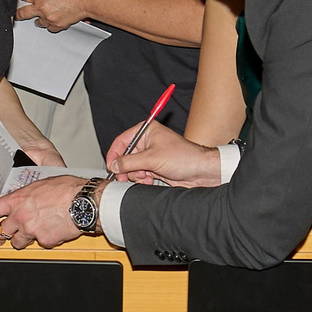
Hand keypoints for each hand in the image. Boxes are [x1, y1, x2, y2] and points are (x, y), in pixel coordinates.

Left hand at [0, 176, 88, 248]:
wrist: (83, 202)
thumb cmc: (67, 189)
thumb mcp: (41, 184)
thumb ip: (29, 194)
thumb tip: (27, 198)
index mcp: (17, 200)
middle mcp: (20, 217)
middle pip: (1, 231)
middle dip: (0, 235)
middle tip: (0, 236)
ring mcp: (31, 231)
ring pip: (18, 242)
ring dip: (21, 240)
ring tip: (29, 235)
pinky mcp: (45, 241)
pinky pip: (41, 244)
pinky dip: (45, 239)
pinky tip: (53, 230)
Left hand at [16, 0, 98, 30]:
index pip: (25, 0)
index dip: (26, 1)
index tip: (25, 4)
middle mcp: (42, 8)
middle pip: (24, 14)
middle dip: (21, 15)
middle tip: (19, 15)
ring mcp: (49, 18)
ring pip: (39, 22)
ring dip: (42, 18)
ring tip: (50, 13)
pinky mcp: (57, 25)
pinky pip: (50, 28)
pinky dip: (52, 24)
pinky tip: (56, 18)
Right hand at [106, 120, 220, 186]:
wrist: (200, 172)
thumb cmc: (184, 157)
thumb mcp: (152, 159)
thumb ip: (129, 162)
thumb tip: (114, 165)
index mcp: (146, 131)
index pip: (122, 141)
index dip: (114, 154)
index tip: (110, 166)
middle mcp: (147, 142)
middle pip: (125, 156)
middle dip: (127, 168)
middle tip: (126, 176)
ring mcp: (151, 155)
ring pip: (132, 167)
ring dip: (136, 175)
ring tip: (146, 177)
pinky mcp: (154, 167)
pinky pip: (140, 174)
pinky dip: (142, 179)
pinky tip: (150, 180)